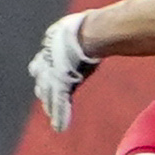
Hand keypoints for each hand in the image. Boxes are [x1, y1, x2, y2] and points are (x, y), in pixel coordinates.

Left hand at [27, 10, 97, 132]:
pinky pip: (60, 103)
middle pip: (43, 82)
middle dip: (46, 94)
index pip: (43, 66)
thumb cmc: (91, 26)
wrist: (91, 33)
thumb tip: (110, 26)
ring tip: (55, 122)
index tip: (45, 86)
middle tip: (48, 107)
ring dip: (53, 108)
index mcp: (50, 46)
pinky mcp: (60, 83)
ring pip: (50, 95)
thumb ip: (91, 32)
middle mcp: (47, 61)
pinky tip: (59, 128)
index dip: (45, 76)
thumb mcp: (87, 26)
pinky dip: (61, 115)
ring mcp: (53, 73)